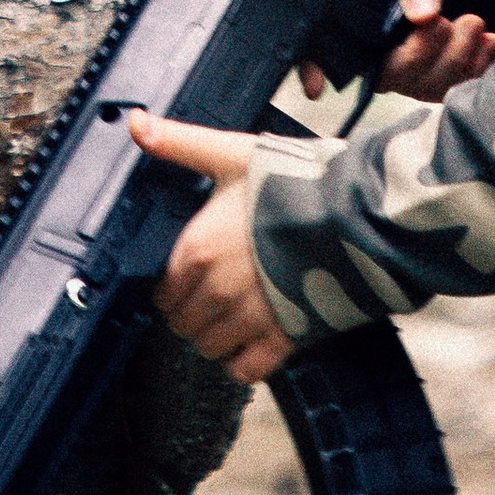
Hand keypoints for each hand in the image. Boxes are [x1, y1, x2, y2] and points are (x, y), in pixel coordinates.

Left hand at [129, 113, 293, 383]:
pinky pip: (247, 370)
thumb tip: (135, 123)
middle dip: (194, 312)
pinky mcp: (284, 339)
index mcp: (197, 250)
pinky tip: (256, 338)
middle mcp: (216, 291)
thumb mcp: (232, 154)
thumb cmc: (295, 181)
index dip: (174, 287)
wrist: (358, 212)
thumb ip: (180, 144)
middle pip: (183, 324)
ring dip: (217, 337)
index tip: (189, 278)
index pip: (163, 293)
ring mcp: (250, 319)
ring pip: (211, 349)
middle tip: (214, 296)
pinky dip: (246, 361)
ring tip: (235, 316)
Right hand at [300, 0, 494, 107]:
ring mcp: (411, 65)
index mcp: (364, 8)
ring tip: (479, 25)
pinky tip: (491, 44)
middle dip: (424, 53)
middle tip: (456, 20)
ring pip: (423, 86)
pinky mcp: (442, 77)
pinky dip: (475, 70)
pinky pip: (453, 90)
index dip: (312, 68)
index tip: (315, 87)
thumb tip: (421, 14)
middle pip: (388, 74)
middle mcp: (380, 43)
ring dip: (455, 61)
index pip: (325, 45)